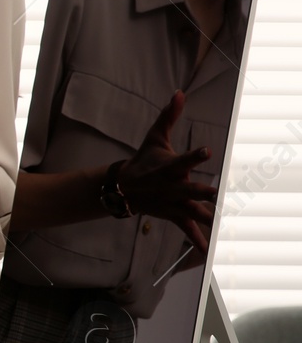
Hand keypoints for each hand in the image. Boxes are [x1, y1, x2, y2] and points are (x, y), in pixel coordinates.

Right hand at [117, 90, 216, 252]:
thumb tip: (179, 93)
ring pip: (191, 211)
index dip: (195, 155)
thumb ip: (169, 116)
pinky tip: (208, 249)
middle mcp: (171, 186)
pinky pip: (187, 229)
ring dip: (205, 216)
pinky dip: (196, 240)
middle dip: (201, 192)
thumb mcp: (154, 137)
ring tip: (220, 222)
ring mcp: (172, 203)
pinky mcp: (173, 215)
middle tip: (215, 193)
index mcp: (169, 167)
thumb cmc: (143, 160)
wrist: (122, 189)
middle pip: (189, 189)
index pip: (183, 159)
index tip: (207, 151)